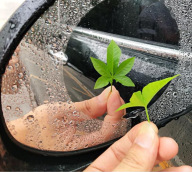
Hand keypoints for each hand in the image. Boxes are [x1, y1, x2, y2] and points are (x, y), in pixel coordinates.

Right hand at [7, 86, 127, 150]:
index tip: (113, 93)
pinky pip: (102, 132)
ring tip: (113, 98)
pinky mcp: (83, 144)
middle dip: (118, 112)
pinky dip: (106, 117)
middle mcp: (87, 153)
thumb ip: (87, 107)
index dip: (115, 111)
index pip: (109, 131)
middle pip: (114, 133)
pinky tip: (106, 107)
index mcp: (81, 149)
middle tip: (115, 95)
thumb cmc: (34, 129)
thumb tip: (107, 96)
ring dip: (113, 114)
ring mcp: (86, 149)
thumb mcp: (60, 113)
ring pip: (110, 133)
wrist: (20, 138)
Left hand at [85, 122, 191, 171]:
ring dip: (166, 164)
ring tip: (182, 162)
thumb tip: (146, 135)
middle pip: (136, 157)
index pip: (114, 146)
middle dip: (154, 148)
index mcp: (96, 170)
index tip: (149, 127)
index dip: (133, 134)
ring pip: (147, 170)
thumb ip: (126, 158)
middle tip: (169, 143)